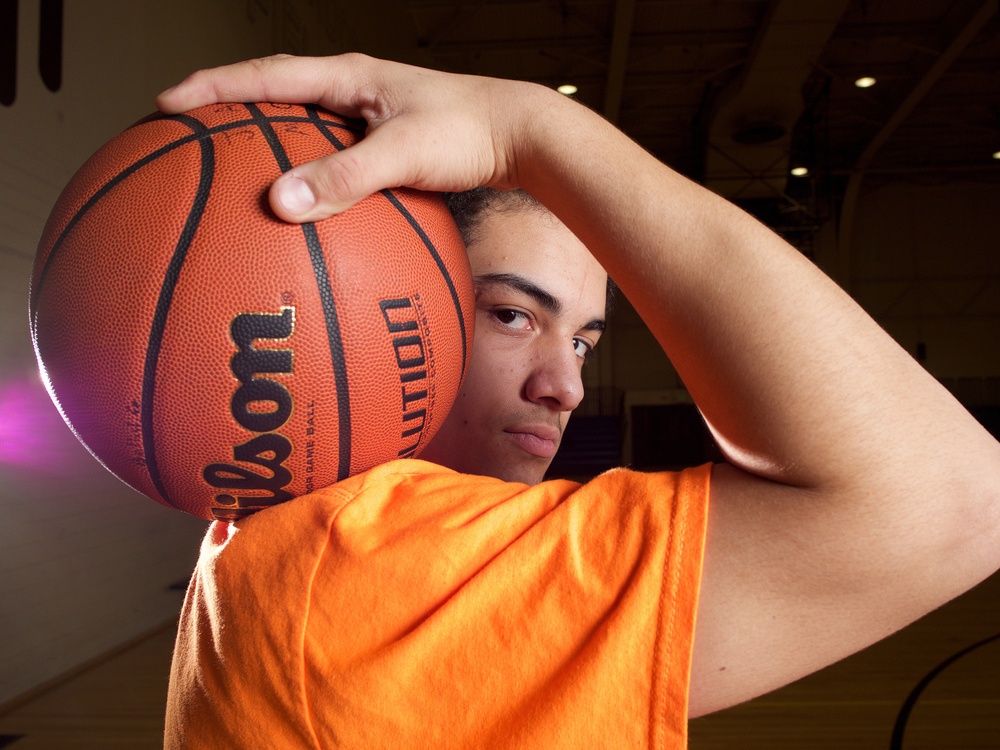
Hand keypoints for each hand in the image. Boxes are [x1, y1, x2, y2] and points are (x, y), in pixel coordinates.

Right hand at [157, 54, 541, 221]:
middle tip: (183, 132)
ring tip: (227, 169)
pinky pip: (330, 155)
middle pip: (274, 95)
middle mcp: (353, 90)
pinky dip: (306, 172)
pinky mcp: (385, 143)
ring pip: (302, 126)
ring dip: (265, 141)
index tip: (166, 105)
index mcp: (349, 76)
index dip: (212, 89)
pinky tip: (299, 203)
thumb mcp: (403, 153)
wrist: (521, 136)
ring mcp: (368, 116)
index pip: (265, 76)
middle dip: (227, 110)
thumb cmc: (469, 132)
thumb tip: (280, 202)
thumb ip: (344, 178)